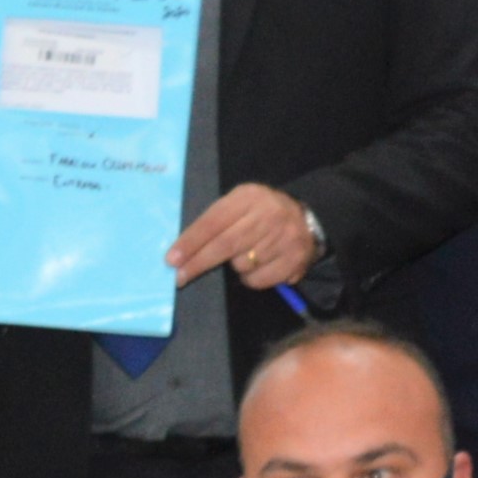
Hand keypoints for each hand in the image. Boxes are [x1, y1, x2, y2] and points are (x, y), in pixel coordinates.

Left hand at [167, 182, 322, 292]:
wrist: (305, 220)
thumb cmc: (260, 213)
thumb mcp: (240, 204)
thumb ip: (216, 221)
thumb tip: (183, 250)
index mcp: (248, 197)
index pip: (214, 221)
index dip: (191, 242)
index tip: (172, 259)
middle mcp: (268, 215)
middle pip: (225, 245)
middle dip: (199, 262)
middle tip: (179, 277)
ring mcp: (283, 238)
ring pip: (242, 265)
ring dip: (234, 267)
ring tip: (243, 256)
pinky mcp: (293, 260)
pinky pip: (258, 280)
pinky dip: (250, 278)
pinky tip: (258, 265)